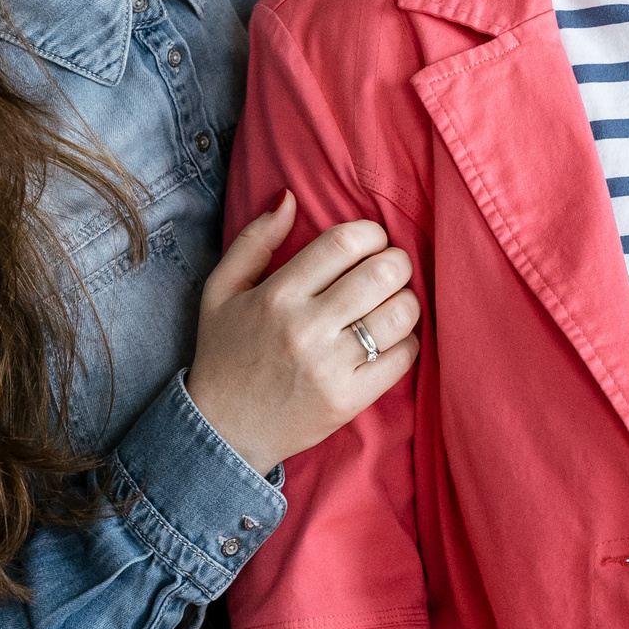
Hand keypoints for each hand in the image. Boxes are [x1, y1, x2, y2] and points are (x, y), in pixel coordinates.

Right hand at [185, 191, 420, 476]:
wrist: (222, 432)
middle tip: (389, 270)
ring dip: (406, 300)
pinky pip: (404, 357)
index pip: (345, 242)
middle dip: (397, 262)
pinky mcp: (349, 400)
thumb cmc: (226, 354)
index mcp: (276, 295)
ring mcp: (330, 367)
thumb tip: (289, 197)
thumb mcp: (221, 291)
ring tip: (391, 303)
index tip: (370, 243)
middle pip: (383, 273)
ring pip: (401, 313)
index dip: (371, 234)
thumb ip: (255, 240)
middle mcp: (305, 328)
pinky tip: (389, 340)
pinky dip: (407, 342)